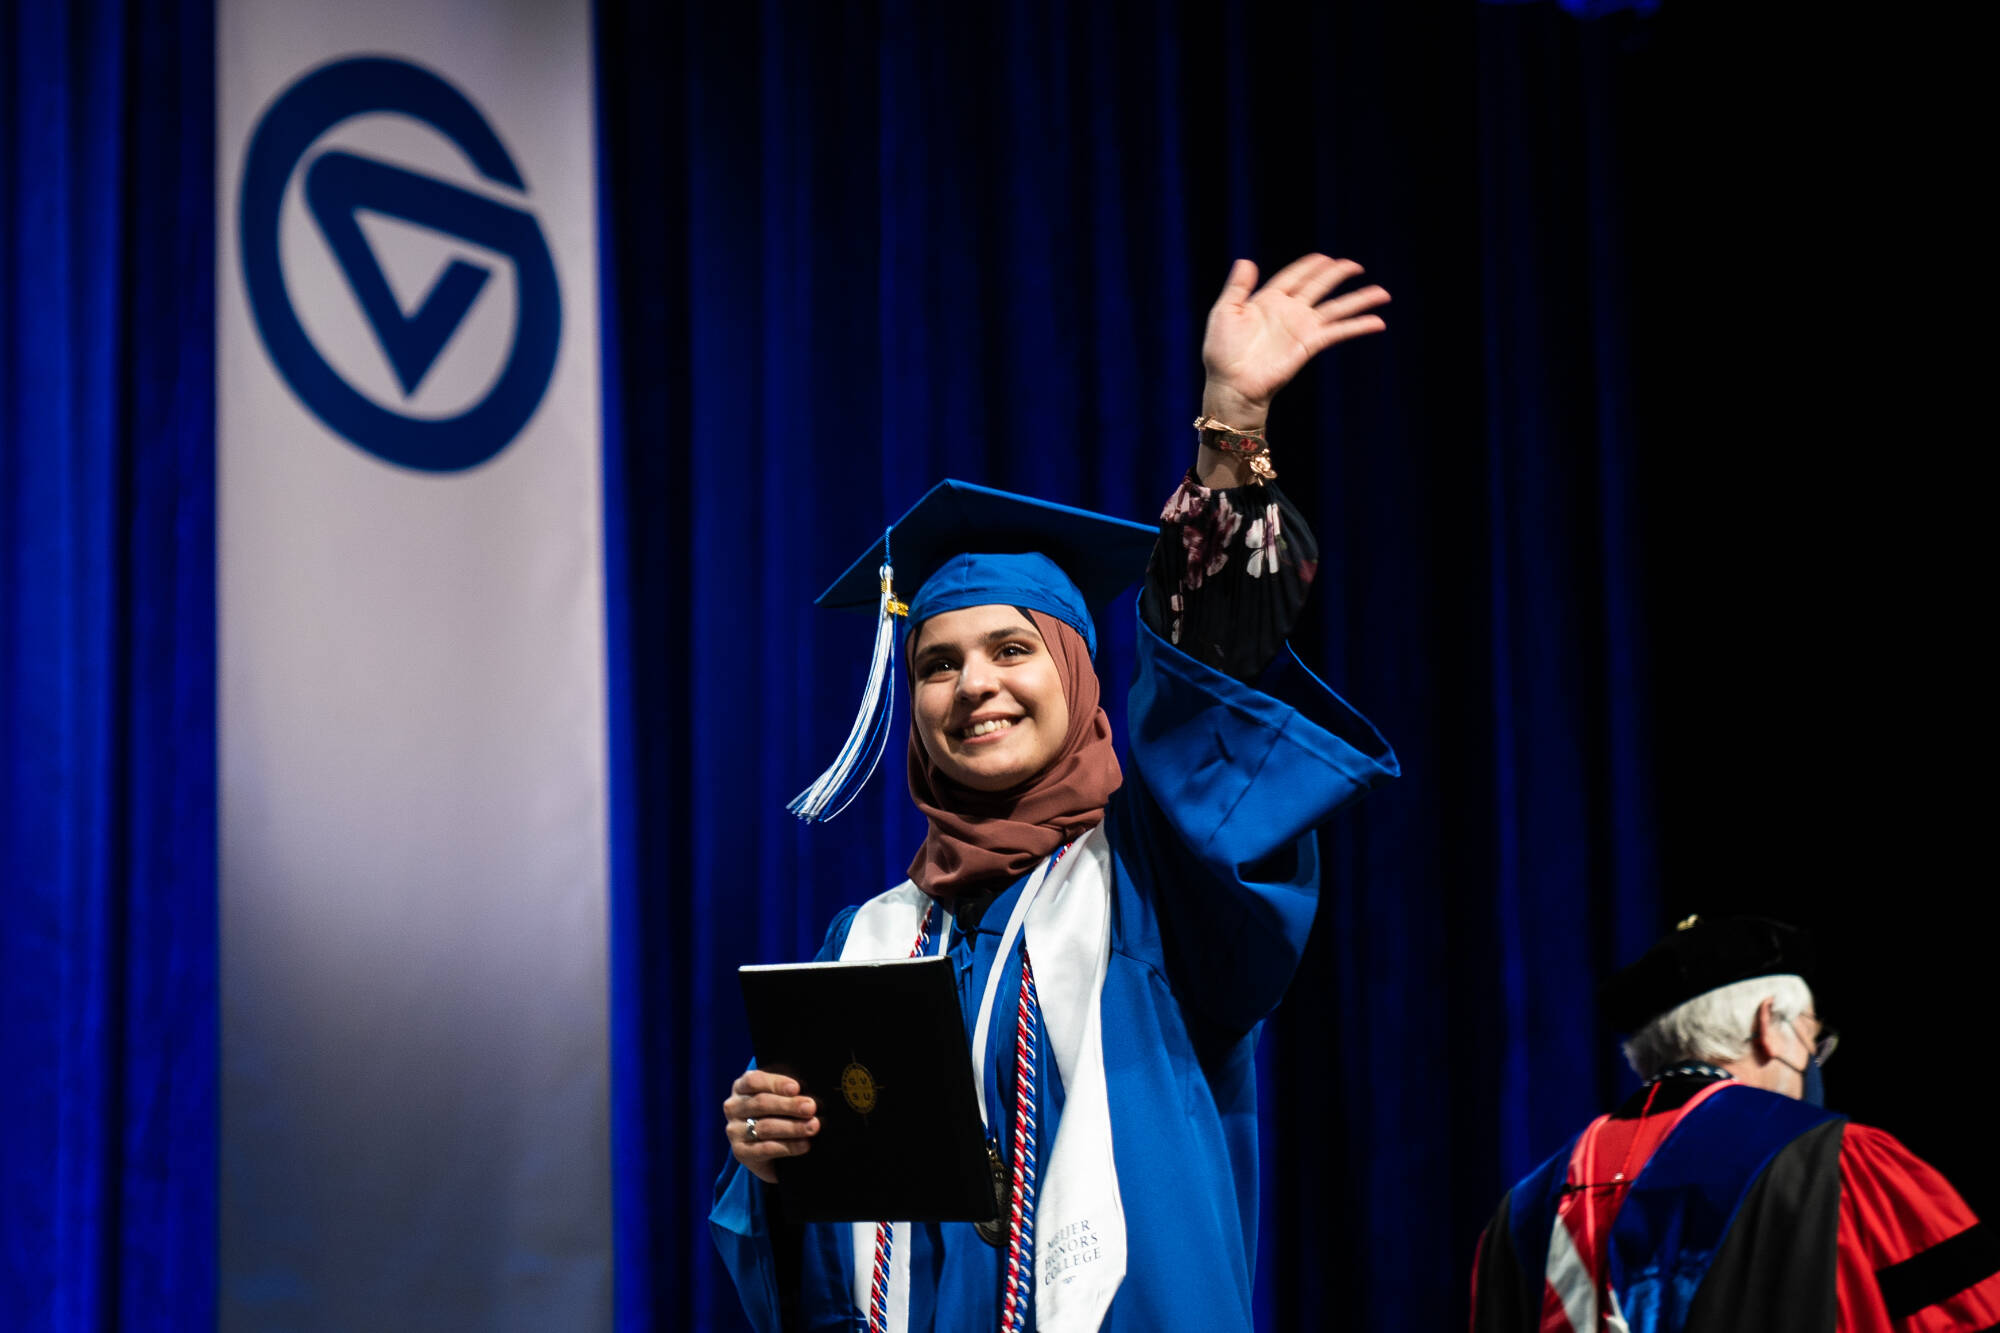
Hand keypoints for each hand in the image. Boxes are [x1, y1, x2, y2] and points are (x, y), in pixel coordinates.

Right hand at [724, 1067, 819, 1184]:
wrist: (766, 1150)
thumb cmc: (775, 1114)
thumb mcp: (777, 1098)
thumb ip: (787, 1093)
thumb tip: (808, 1096)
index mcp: (741, 1087)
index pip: (754, 1081)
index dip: (776, 1084)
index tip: (796, 1088)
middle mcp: (734, 1107)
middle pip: (761, 1103)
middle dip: (789, 1106)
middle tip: (811, 1108)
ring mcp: (735, 1131)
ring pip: (765, 1127)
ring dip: (792, 1127)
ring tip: (813, 1127)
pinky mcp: (740, 1152)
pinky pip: (765, 1149)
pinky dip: (788, 1146)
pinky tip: (804, 1145)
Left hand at [1200, 254, 1388, 431]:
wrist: (1231, 384)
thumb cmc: (1221, 353)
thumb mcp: (1224, 313)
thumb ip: (1237, 287)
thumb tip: (1246, 260)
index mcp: (1267, 300)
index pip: (1294, 276)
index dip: (1310, 266)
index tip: (1325, 257)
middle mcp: (1289, 311)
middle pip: (1319, 286)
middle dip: (1337, 275)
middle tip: (1355, 265)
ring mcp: (1301, 328)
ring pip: (1336, 308)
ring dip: (1359, 300)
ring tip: (1382, 293)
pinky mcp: (1310, 344)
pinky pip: (1338, 331)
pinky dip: (1358, 326)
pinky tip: (1377, 322)